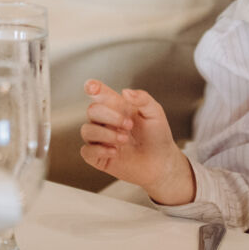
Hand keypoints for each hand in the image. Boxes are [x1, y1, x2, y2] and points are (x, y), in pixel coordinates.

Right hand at [79, 79, 195, 205]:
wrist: (162, 162)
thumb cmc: (158, 136)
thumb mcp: (155, 113)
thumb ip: (143, 99)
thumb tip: (125, 92)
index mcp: (117, 106)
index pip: (99, 94)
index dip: (92, 88)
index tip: (92, 87)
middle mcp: (105, 121)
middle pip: (92, 110)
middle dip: (109, 116)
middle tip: (129, 125)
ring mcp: (100, 139)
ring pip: (87, 130)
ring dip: (105, 134)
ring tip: (124, 140)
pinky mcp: (99, 157)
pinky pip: (86, 151)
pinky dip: (99, 150)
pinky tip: (115, 152)